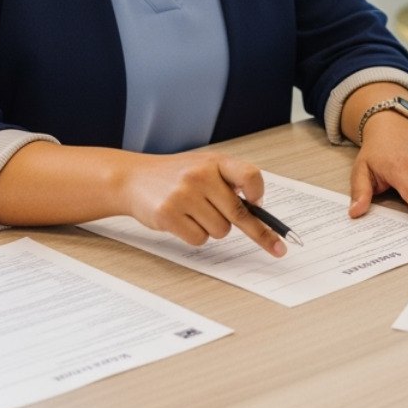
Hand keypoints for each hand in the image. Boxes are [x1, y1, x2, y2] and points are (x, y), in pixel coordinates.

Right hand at [119, 150, 286, 254]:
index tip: (262, 207)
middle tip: (273, 245)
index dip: (259, 194)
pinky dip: (195, 236)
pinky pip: (199, 239)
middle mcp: (200, 176)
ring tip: (196, 214)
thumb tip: (256, 208)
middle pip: (238, 213)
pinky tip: (183, 222)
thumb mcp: (204, 167)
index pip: (249, 176)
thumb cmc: (175, 176)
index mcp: (215, 162)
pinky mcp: (168, 215)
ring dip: (213, 229)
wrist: (134, 179)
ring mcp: (183, 195)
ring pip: (220, 231)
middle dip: (255, 231)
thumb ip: (229, 181)